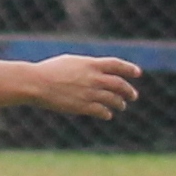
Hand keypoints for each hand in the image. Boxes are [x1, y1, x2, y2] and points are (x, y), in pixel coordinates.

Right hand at [26, 54, 140, 120]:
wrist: (37, 83)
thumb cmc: (50, 70)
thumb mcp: (71, 62)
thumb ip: (87, 66)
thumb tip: (96, 70)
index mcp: (91, 64)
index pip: (117, 64)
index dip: (129, 69)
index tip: (138, 73)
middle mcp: (94, 78)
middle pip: (119, 84)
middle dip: (129, 90)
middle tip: (133, 95)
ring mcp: (90, 93)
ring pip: (113, 99)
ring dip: (120, 103)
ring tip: (121, 105)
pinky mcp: (83, 106)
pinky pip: (102, 111)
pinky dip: (107, 113)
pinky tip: (108, 114)